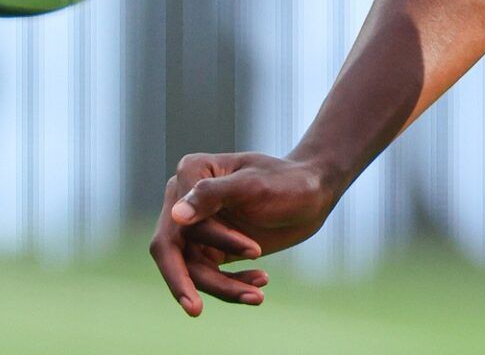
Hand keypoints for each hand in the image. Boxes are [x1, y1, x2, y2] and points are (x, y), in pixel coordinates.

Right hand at [149, 151, 339, 316]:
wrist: (313, 195)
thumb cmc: (286, 182)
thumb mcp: (252, 186)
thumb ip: (211, 196)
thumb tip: (175, 216)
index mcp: (190, 173)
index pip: (181, 218)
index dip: (213, 239)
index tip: (254, 250)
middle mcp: (185, 200)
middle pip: (172, 250)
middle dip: (184, 283)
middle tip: (195, 311)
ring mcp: (197, 227)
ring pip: (193, 269)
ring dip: (223, 286)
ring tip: (257, 297)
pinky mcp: (212, 248)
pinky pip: (210, 276)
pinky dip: (232, 285)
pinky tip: (260, 283)